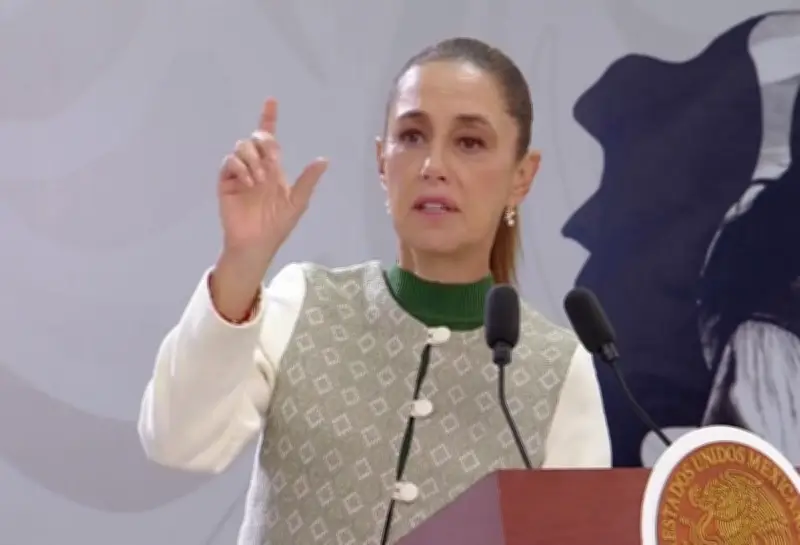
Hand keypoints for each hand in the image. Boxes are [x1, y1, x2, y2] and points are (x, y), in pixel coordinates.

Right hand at [218, 97, 327, 262]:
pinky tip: (249, 182)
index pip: (270, 137)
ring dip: (253, 159)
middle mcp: (255, 166)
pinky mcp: (225, 182)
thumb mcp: (298, 202)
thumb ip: (308, 180)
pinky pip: (229, 163)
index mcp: (272, 168)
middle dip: (265, 144)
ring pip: (241, 147)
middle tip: (273, 163)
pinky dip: (240, 168)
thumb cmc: (277, 225)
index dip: (268, 118)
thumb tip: (324, 159)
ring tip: (260, 180)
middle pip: (255, 138)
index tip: (271, 101)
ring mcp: (239, 173)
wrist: (257, 243)